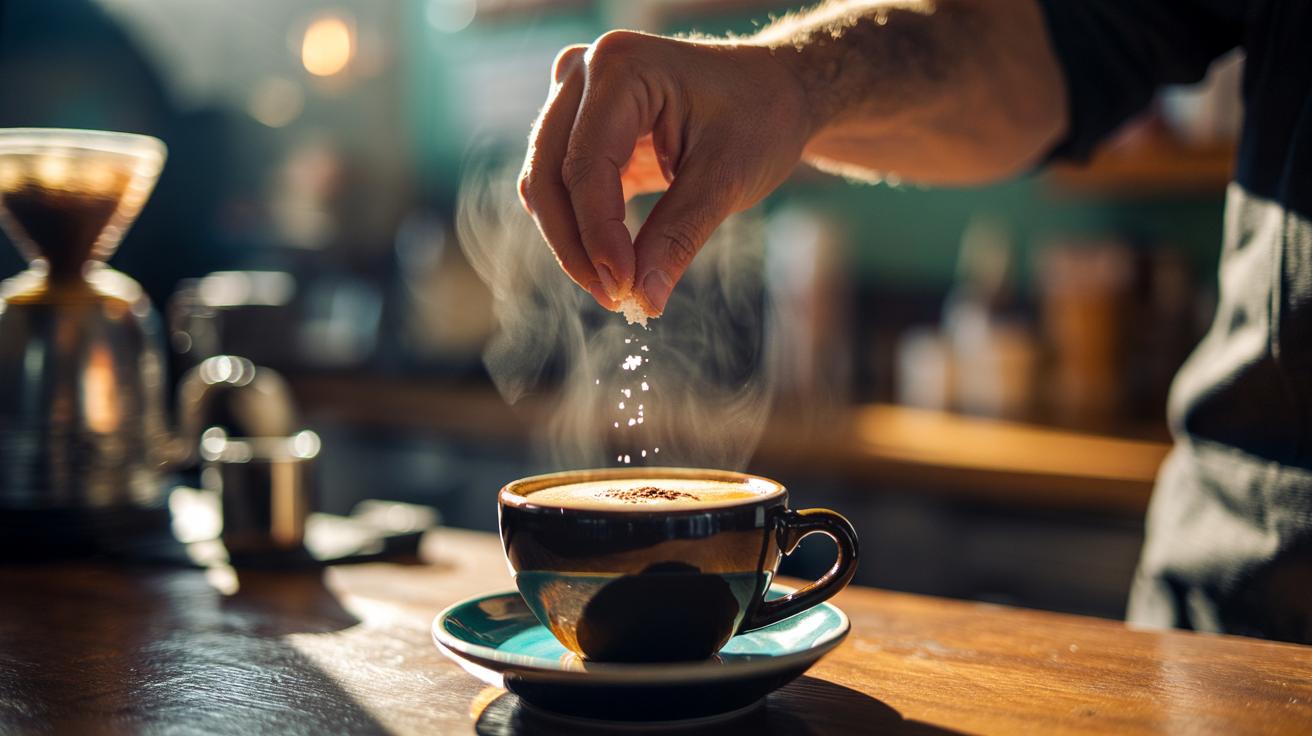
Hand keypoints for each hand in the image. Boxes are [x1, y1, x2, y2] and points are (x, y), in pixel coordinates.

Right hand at [518, 31, 811, 316]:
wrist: (777, 92)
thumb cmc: (760, 119)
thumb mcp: (728, 177)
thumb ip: (679, 235)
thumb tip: (643, 301)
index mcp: (619, 67)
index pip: (586, 164)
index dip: (597, 234)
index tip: (623, 290)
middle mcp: (584, 72)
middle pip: (549, 174)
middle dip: (576, 245)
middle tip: (615, 299)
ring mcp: (576, 98)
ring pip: (545, 185)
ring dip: (573, 243)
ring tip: (618, 290)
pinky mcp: (582, 129)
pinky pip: (562, 188)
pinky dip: (582, 231)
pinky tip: (615, 266)